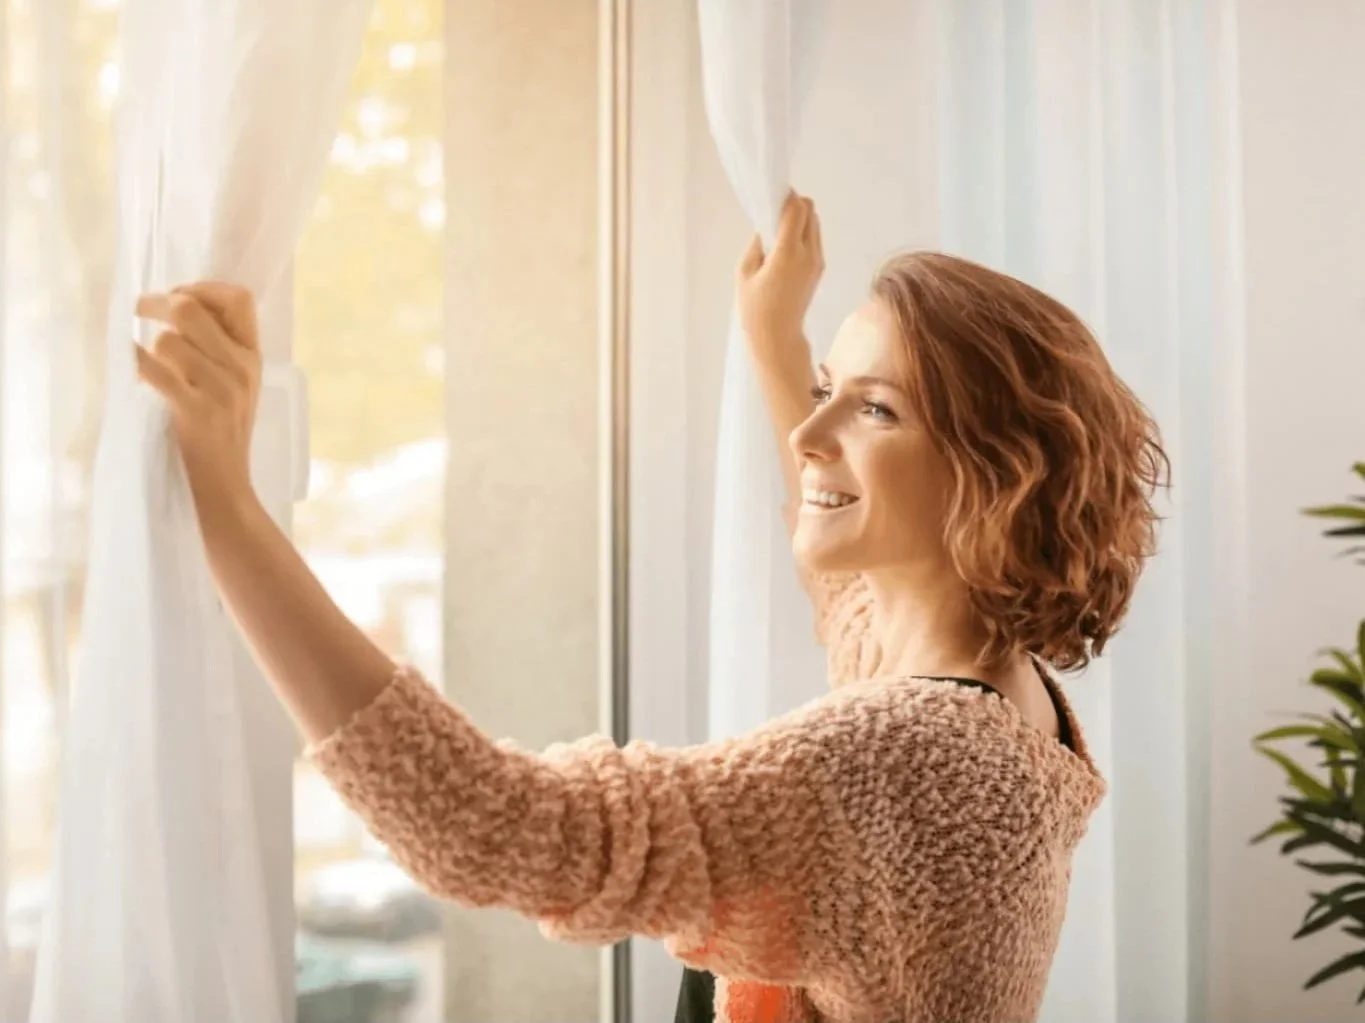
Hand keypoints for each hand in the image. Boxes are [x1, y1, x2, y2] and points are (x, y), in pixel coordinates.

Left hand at [134, 282, 261, 525]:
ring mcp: (222, 390)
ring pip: (167, 340)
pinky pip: (152, 369)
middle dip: (155, 304)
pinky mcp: (197, 412)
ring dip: (145, 349)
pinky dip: (133, 366)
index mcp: (253, 358)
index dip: (201, 287)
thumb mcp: (234, 390)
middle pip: (191, 308)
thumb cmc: (220, 438)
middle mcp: (242, 368)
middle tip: (138, 312)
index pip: (238, 297)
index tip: (178, 297)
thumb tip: (172, 310)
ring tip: (143, 365)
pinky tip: (132, 375)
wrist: (224, 490)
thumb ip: (217, 352)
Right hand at [737, 192, 823, 360]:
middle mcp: (808, 253)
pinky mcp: (820, 268)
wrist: (778, 336)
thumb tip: (768, 225)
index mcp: (788, 253)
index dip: (786, 197)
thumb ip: (758, 243)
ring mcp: (818, 261)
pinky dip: (803, 233)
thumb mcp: (745, 271)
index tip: (772, 197)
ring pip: (815, 223)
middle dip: (794, 205)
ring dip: (800, 219)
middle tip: (774, 213)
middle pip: (810, 211)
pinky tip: (786, 246)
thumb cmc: (755, 307)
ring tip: (779, 231)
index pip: (797, 209)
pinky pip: (815, 239)